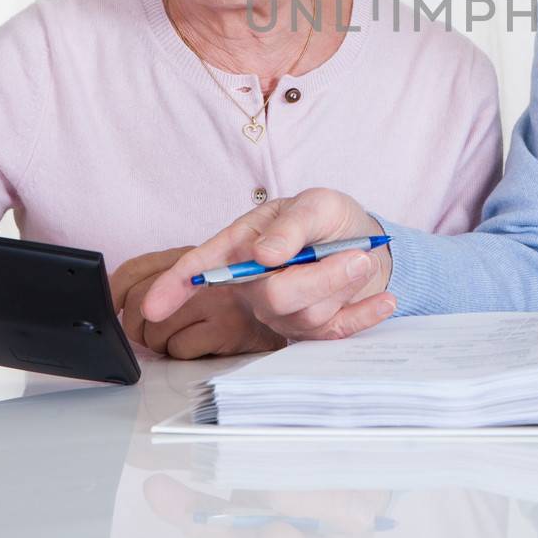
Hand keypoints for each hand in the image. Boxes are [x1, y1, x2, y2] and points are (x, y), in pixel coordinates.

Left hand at [111, 246, 284, 357]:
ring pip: (156, 332)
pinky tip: (205, 345)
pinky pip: (180, 349)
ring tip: (185, 337)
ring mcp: (218, 299)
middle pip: (139, 302)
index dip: (114, 292)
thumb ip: (171, 279)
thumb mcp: (212, 276)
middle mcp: (206, 270)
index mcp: (196, 253)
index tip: (109, 310)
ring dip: (163, 345)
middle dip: (136, 327)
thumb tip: (118, 301)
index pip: (136, 270)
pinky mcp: (229, 328)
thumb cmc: (252, 297)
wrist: (310, 299)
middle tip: (149, 334)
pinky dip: (186, 353)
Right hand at [142, 188, 394, 344]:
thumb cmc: (328, 219)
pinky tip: (386, 302)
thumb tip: (265, 254)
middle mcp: (259, 286)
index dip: (175, 286)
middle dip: (319, 278)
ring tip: (366, 258)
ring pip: (309, 315)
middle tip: (357, 255)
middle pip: (273, 297)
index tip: (151, 306)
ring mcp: (287, 313)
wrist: (367, 240)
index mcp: (245, 248)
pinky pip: (338, 333)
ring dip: (345, 286)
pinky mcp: (318, 330)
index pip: (204, 267)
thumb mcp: (315, 204)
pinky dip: (366, 316)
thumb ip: (291, 225)